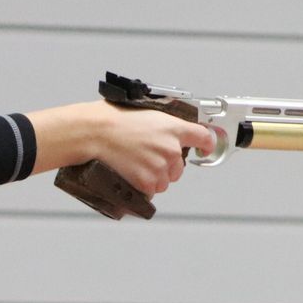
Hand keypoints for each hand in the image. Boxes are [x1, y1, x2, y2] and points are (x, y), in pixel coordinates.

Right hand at [29, 100, 215, 193]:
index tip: (205, 148)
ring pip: (165, 181)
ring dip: (153, 177)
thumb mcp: (144, 111)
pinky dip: (142, 186)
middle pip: (179, 166)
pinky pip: (151, 191)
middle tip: (145, 156)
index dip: (206, 144)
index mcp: (174, 127)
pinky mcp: (148, 181)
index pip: (203, 137)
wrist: (95, 132)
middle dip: (165, 165)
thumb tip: (166, 131)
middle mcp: (172, 148)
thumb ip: (163, 124)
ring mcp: (161, 167)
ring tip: (134, 164)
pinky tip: (130, 173)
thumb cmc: (112, 118)